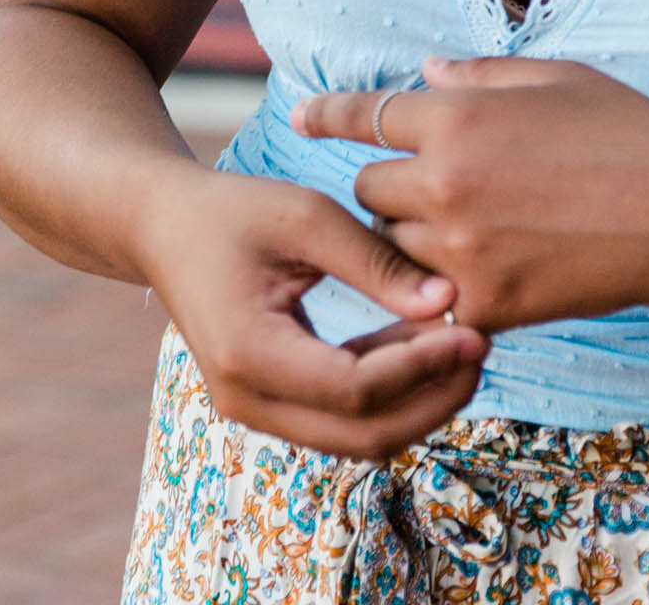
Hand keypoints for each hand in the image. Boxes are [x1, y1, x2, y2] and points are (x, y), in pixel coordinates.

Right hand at [131, 159, 489, 458]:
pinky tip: (426, 344)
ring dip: (417, 400)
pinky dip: (390, 392)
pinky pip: (341, 418)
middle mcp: (248, 399)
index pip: (355, 390)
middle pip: (363, 435)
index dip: (422, 368)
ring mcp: (256, 409)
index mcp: (249, 353)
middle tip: (483, 344)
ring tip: (465, 342)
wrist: (165, 228)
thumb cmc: (232, 211)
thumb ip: (374, 261)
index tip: (475, 330)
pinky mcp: (272, 401)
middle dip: (433, 399)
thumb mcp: (304, 215)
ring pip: (357, 437)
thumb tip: (448, 302)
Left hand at [292, 57, 648, 331]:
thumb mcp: (553, 78)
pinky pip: (433, 298)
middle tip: (444, 187)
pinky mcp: (486, 303)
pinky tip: (487, 276)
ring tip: (472, 232)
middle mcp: (443, 181)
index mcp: (456, 117)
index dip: (329, 114)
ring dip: (415, 240)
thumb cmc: (626, 130)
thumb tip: (427, 73)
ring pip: (394, 247)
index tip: (300, 117)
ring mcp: (460, 248)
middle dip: (396, 185)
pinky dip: (446, 289)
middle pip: (372, 188)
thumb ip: (479, 78)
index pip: (366, 115)